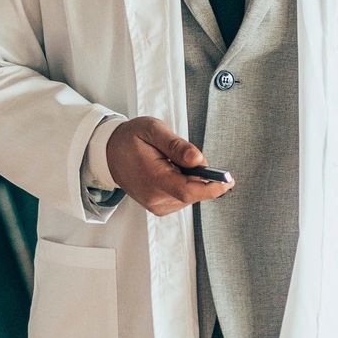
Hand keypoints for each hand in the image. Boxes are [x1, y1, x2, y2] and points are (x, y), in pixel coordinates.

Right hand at [104, 116, 232, 216]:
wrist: (109, 153)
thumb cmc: (130, 140)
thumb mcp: (152, 130)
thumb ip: (176, 145)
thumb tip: (199, 159)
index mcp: (153, 179)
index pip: (189, 191)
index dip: (213, 187)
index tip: (228, 180)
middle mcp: (155, 198)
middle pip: (193, 193)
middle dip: (199, 176)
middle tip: (184, 156)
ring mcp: (156, 205)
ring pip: (189, 196)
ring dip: (190, 180)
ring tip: (170, 162)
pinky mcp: (159, 207)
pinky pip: (182, 198)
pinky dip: (183, 185)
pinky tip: (169, 172)